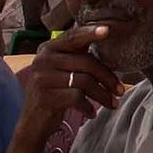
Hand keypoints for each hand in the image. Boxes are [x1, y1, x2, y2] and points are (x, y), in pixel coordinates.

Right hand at [18, 26, 122, 140]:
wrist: (32, 122)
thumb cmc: (54, 91)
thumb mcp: (61, 69)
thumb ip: (76, 54)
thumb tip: (104, 34)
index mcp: (48, 49)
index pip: (73, 37)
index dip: (91, 33)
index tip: (108, 30)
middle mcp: (43, 60)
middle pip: (86, 62)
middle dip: (107, 77)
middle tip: (120, 90)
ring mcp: (43, 79)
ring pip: (84, 81)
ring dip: (103, 95)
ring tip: (112, 103)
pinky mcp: (45, 97)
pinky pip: (77, 98)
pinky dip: (88, 107)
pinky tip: (91, 113)